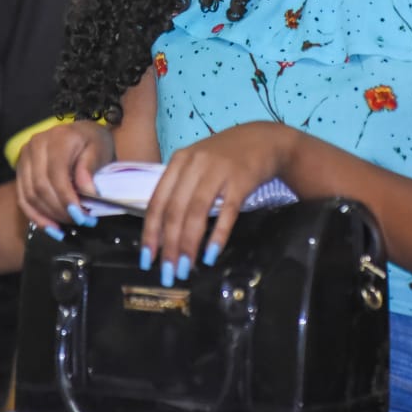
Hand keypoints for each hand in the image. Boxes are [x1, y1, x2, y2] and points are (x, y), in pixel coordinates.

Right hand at [15, 120, 114, 234]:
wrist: (79, 134)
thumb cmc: (92, 142)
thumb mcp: (99, 150)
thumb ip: (90, 169)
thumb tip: (87, 192)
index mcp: (57, 138)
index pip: (56, 174)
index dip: (66, 198)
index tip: (80, 216)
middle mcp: (36, 146)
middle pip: (40, 186)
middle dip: (59, 209)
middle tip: (78, 222)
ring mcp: (24, 158)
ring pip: (29, 195)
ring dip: (48, 215)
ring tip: (66, 226)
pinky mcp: (20, 170)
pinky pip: (23, 198)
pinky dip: (36, 216)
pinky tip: (51, 227)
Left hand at [142, 122, 296, 284]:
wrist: (265, 139)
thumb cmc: (227, 156)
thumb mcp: (197, 163)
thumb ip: (180, 188)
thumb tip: (163, 230)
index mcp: (179, 161)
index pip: (158, 201)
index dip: (150, 232)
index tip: (147, 259)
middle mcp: (195, 165)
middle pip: (175, 211)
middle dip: (169, 246)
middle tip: (168, 272)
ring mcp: (218, 171)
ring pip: (196, 213)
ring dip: (188, 244)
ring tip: (185, 268)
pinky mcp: (240, 180)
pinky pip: (226, 212)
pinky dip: (217, 235)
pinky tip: (211, 254)